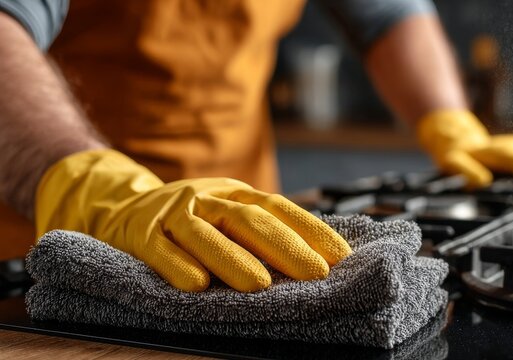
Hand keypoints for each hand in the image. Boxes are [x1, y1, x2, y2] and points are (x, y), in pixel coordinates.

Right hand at [36, 150, 351, 291]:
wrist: (122, 207)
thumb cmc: (191, 221)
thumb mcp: (226, 214)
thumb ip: (260, 231)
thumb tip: (316, 259)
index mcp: (234, 193)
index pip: (277, 208)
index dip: (309, 229)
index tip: (340, 256)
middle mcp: (206, 198)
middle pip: (247, 219)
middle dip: (283, 247)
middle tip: (313, 274)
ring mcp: (172, 214)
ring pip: (203, 234)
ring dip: (232, 259)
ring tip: (260, 286)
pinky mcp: (139, 235)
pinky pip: (159, 251)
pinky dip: (177, 266)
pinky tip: (197, 286)